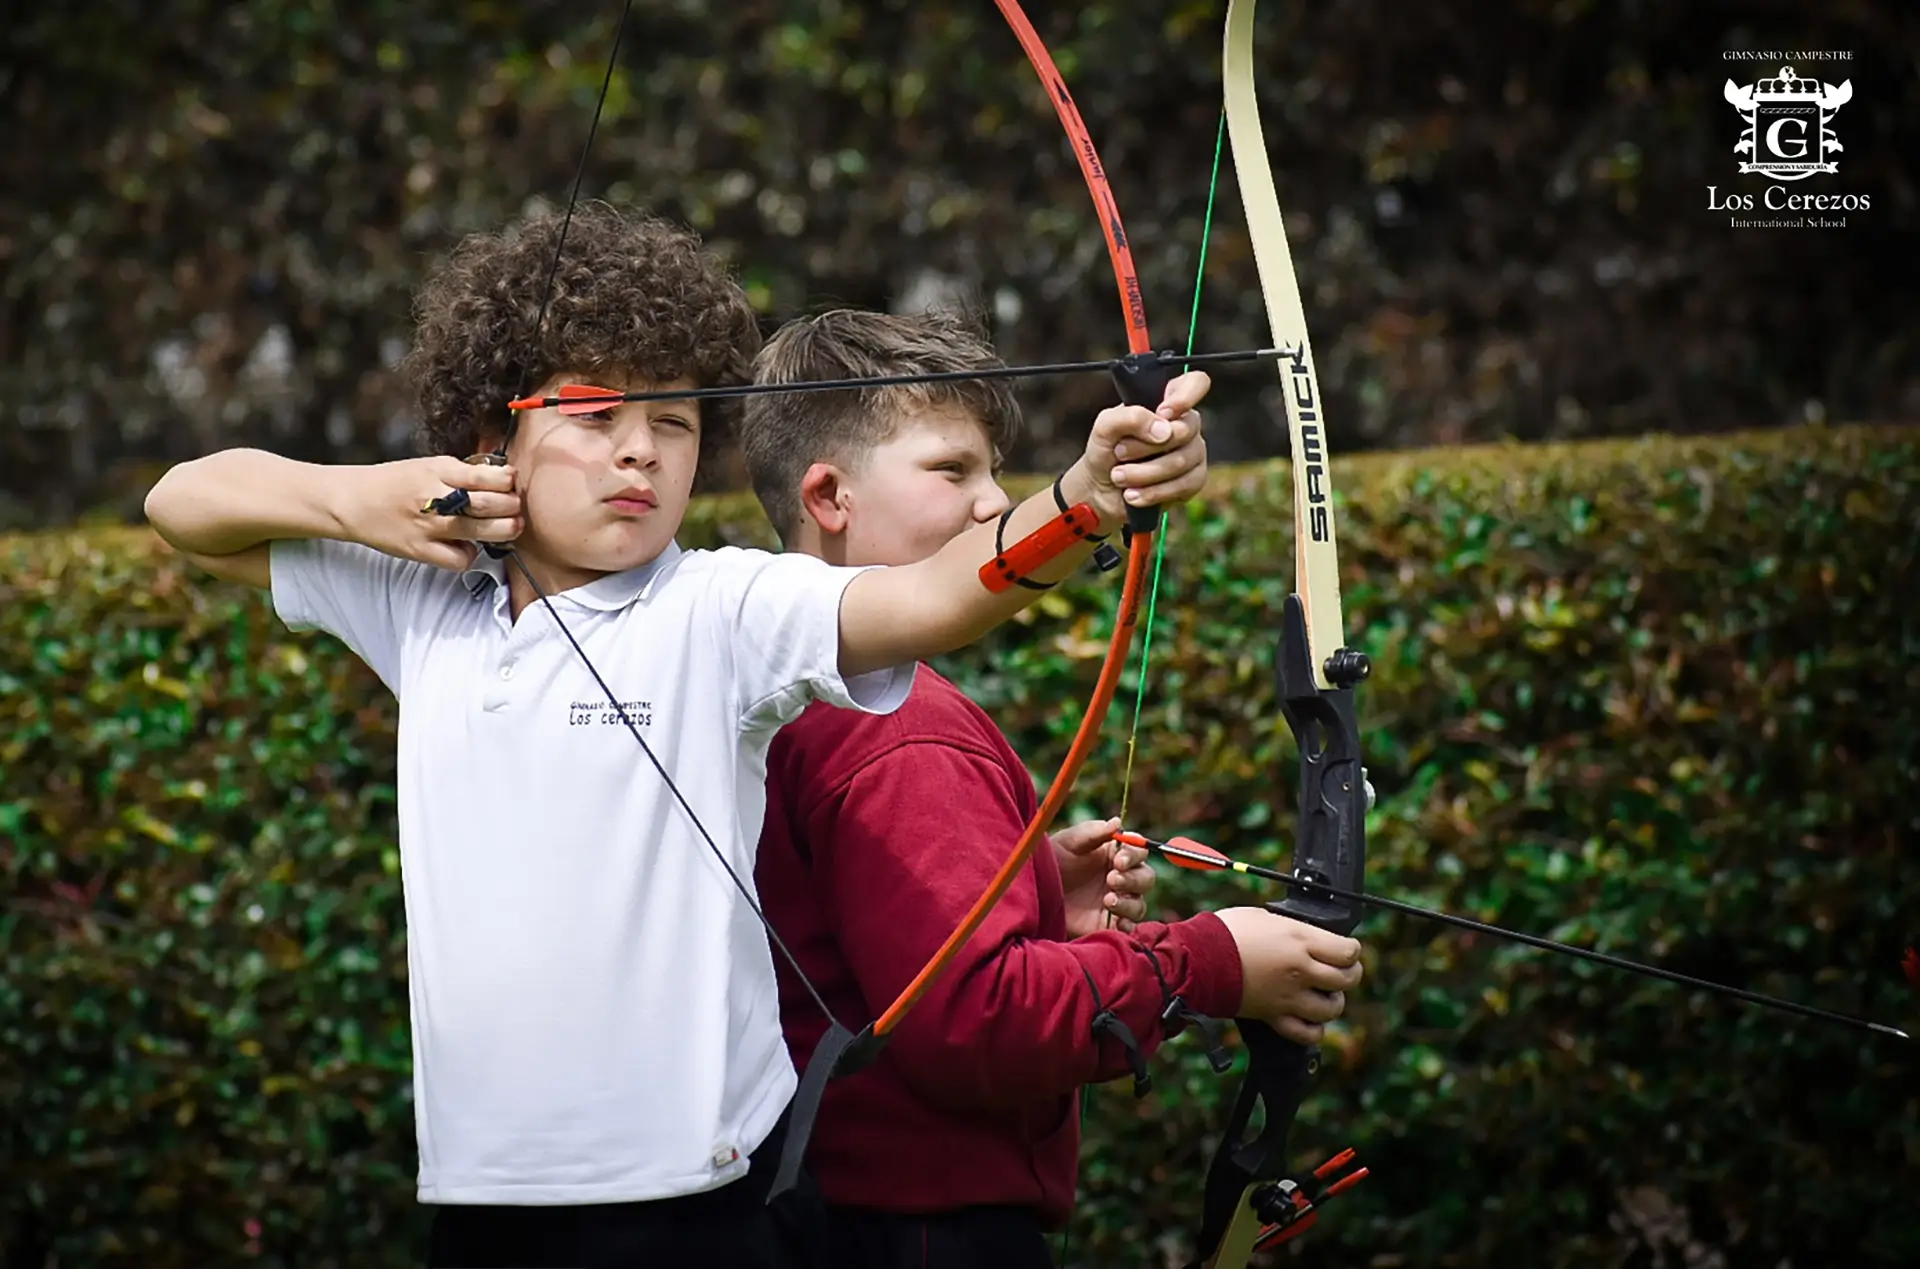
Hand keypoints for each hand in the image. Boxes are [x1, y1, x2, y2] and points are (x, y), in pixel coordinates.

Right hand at [342, 456, 523, 570]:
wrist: (352, 501)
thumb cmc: (394, 482)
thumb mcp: (428, 466)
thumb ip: (461, 473)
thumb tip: (501, 479)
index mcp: (438, 470)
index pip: (486, 476)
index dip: (508, 481)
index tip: (512, 483)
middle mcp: (434, 497)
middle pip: (490, 504)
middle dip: (512, 506)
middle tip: (517, 507)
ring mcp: (428, 526)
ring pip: (480, 531)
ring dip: (504, 530)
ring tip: (509, 526)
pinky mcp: (420, 550)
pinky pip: (459, 559)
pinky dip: (469, 555)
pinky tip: (468, 546)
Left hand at [1054, 816, 1155, 936]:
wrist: (1033, 893)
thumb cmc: (1051, 860)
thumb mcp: (1069, 841)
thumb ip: (1093, 832)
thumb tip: (1118, 822)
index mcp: (1115, 854)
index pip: (1140, 851)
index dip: (1134, 856)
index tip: (1118, 861)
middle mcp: (1121, 878)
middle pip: (1146, 878)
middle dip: (1133, 879)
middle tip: (1110, 880)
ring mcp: (1117, 902)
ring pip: (1139, 905)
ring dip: (1129, 903)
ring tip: (1107, 901)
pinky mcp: (1108, 924)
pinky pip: (1129, 928)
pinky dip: (1128, 926)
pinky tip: (1117, 923)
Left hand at [1077, 369, 1210, 521]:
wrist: (1101, 489)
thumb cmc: (1106, 450)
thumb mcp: (1105, 427)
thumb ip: (1130, 417)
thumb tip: (1164, 430)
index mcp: (1167, 402)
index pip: (1195, 383)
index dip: (1186, 395)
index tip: (1163, 413)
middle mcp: (1186, 424)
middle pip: (1184, 430)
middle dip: (1144, 447)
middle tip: (1119, 452)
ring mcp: (1193, 452)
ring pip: (1181, 461)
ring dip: (1143, 473)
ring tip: (1118, 476)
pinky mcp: (1193, 481)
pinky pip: (1183, 486)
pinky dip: (1153, 492)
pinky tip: (1133, 495)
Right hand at [1213, 907, 1364, 1045]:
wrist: (1197, 960)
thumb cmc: (1225, 932)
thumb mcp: (1267, 918)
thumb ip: (1294, 930)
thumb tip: (1310, 937)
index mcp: (1300, 940)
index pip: (1349, 951)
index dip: (1351, 950)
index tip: (1345, 949)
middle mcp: (1301, 970)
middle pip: (1347, 979)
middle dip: (1350, 974)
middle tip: (1341, 970)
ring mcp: (1289, 996)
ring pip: (1332, 1008)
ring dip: (1334, 1001)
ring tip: (1324, 993)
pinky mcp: (1275, 1016)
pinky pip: (1308, 1033)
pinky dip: (1315, 1028)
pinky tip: (1309, 1017)